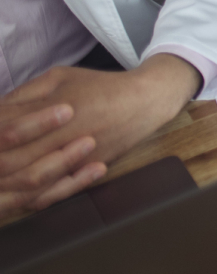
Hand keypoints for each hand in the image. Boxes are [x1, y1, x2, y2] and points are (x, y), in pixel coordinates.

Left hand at [0, 54, 200, 213]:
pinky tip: (22, 189)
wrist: (145, 101)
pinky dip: (31, 196)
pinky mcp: (85, 172)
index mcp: (51, 109)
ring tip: (3, 172)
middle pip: (8, 160)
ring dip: (8, 180)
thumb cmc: (101, 86)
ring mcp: (74, 158)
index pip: (4, 128)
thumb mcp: (59, 77)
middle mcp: (62, 136)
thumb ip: (24, 94)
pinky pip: (51, 194)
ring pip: (27, 181)